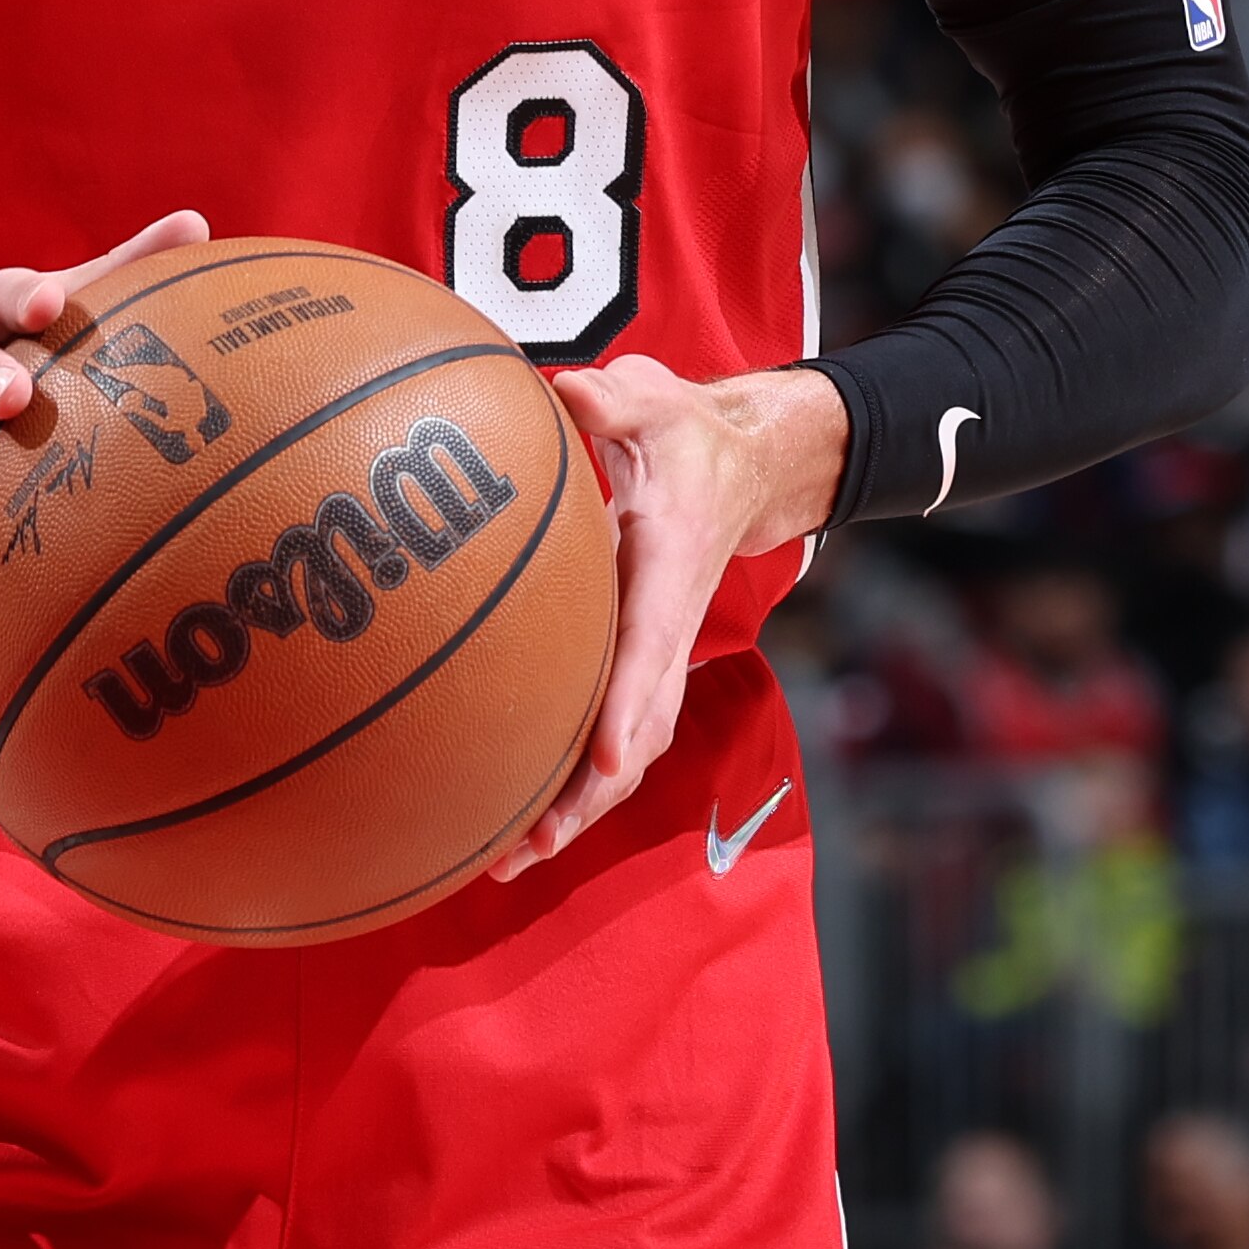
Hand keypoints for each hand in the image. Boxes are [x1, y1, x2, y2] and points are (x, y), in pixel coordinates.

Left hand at [490, 357, 846, 882]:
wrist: (742, 465)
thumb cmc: (685, 434)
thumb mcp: (656, 403)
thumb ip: (614, 402)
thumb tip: (569, 388)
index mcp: (669, 574)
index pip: (651, 647)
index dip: (627, 703)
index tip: (598, 756)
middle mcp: (666, 629)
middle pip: (638, 732)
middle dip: (590, 794)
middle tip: (528, 845)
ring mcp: (655, 655)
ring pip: (625, 751)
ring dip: (576, 808)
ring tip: (507, 859)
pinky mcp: (636, 662)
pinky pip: (606, 733)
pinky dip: (571, 783)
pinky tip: (513, 816)